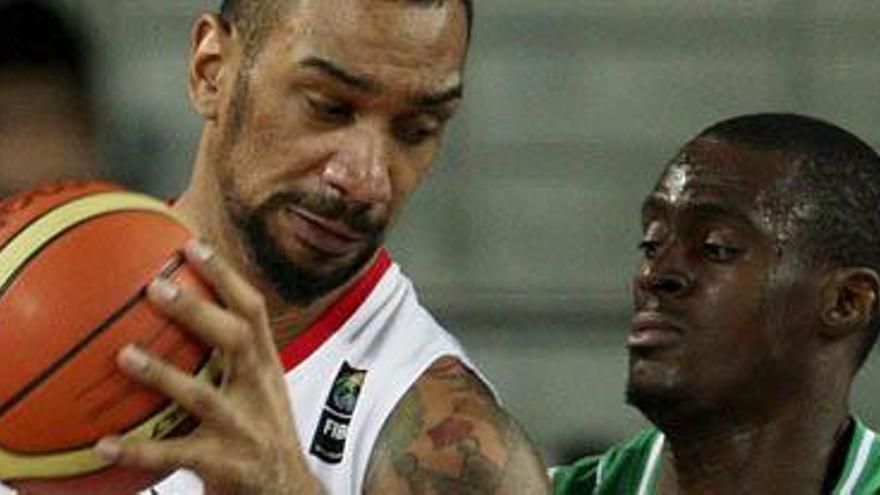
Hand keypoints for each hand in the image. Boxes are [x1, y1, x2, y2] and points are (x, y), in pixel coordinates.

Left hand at [94, 240, 321, 494]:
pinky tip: (105, 445)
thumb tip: (184, 319)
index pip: (252, 310)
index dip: (225, 276)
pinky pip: (175, 454)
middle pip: (234, 339)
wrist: (288, 490)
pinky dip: (139, 450)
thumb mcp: (262, 388)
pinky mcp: (225, 464)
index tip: (193, 246)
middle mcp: (259, 389)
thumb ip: (234, 357)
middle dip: (197, 311)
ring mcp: (243, 427)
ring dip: (163, 374)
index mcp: (266, 366)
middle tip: (155, 287)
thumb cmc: (265, 432)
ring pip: (203, 395)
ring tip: (125, 355)